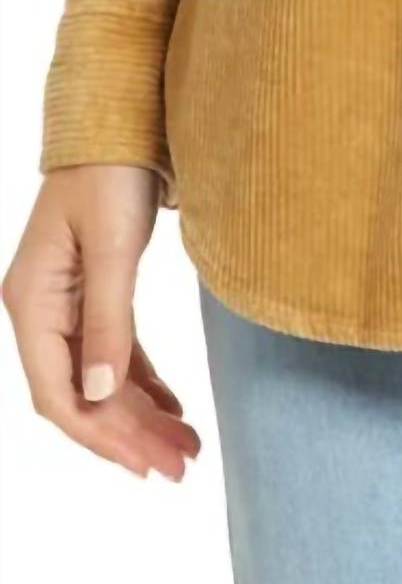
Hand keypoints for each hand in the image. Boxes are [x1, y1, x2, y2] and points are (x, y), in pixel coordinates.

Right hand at [2, 164, 200, 480]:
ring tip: (187, 446)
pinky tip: (173, 405)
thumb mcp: (114, 247)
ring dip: (141, 414)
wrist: (120, 118)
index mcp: (31, 304)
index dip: (101, 436)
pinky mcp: (95, 291)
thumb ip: (107, 321)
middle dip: (130, 434)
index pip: (58, 395)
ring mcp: (66, 303)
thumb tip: (99, 395)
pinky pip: (114, 352)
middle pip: (82, 395)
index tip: (146, 465)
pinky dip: (142, 381)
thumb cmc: (110, 172)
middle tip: (182, 465)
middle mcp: (42, 310)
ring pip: (100, 378)